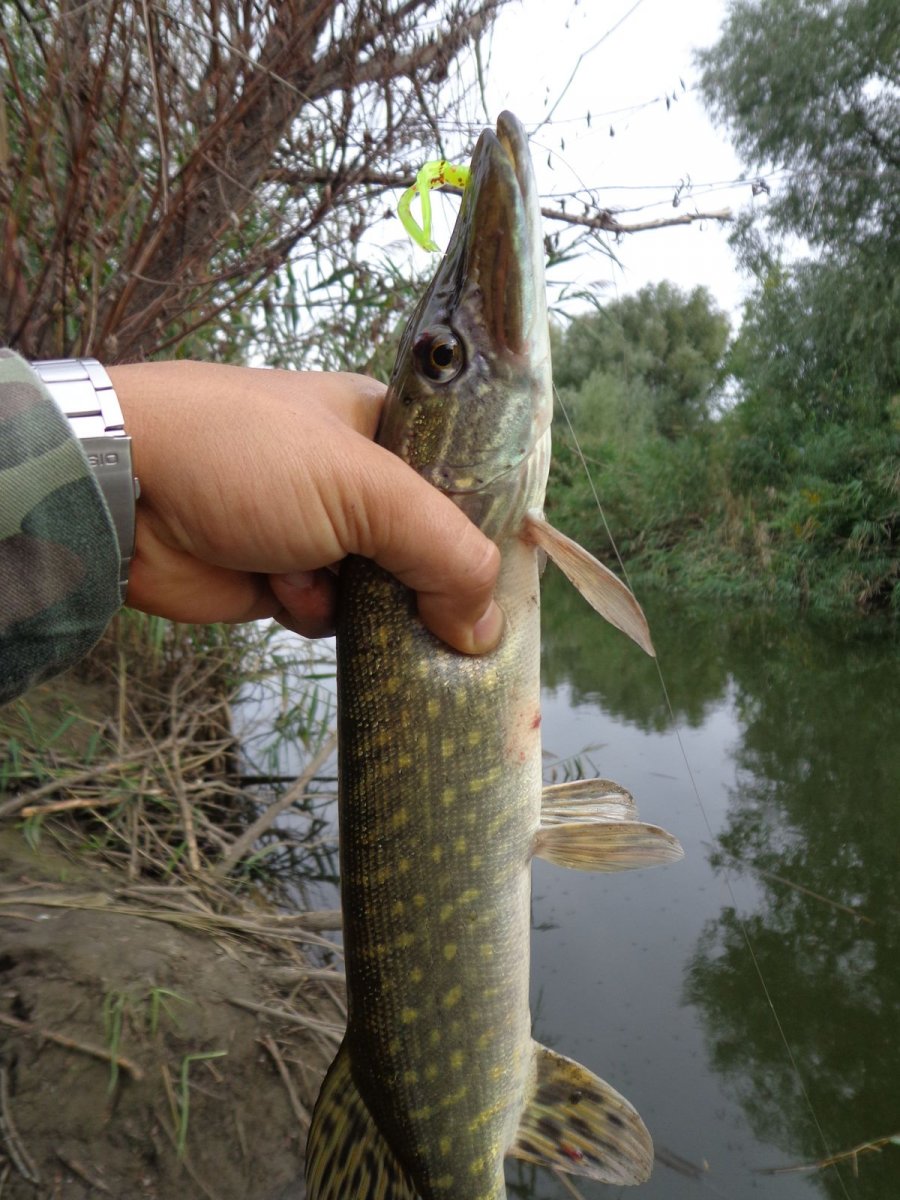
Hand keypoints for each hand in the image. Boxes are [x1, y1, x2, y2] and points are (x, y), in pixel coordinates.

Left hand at [110, 362, 501, 653]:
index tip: (503, 579)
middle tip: (449, 618)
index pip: (465, 482)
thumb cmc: (245, 456)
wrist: (122, 491)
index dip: (487, 531)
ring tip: (330, 579)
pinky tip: (284, 589)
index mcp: (385, 428)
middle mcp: (358, 478)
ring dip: (368, 601)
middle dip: (432, 583)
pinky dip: (314, 611)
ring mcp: (320, 530)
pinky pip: (332, 615)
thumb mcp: (365, 490)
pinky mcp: (284, 578)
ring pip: (385, 590)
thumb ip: (443, 552)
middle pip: (429, 546)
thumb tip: (488, 626)